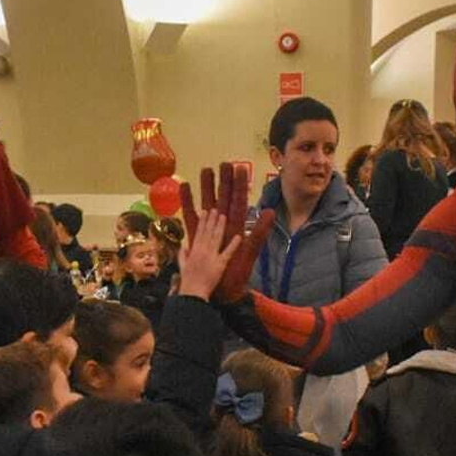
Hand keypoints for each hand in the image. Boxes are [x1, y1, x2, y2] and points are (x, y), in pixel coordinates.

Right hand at [175, 205, 240, 299]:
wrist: (193, 293)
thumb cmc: (187, 281)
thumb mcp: (182, 266)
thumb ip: (183, 255)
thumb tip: (184, 245)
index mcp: (194, 250)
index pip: (199, 232)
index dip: (203, 221)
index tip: (205, 211)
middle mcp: (203, 250)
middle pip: (208, 232)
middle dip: (212, 219)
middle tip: (216, 209)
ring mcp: (212, 256)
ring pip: (217, 238)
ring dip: (220, 226)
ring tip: (223, 216)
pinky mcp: (220, 265)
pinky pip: (228, 253)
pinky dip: (233, 245)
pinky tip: (239, 236)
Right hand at [179, 162, 272, 302]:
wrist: (222, 293)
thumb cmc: (236, 276)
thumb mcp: (249, 252)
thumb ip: (258, 232)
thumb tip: (270, 211)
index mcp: (235, 227)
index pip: (238, 201)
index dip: (239, 185)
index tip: (239, 167)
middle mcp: (222, 226)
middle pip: (223, 198)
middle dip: (223, 180)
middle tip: (223, 163)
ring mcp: (207, 230)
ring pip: (207, 203)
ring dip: (206, 187)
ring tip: (205, 170)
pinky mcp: (195, 237)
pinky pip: (190, 216)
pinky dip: (187, 202)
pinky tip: (185, 188)